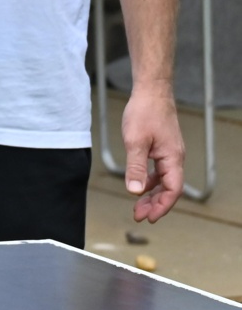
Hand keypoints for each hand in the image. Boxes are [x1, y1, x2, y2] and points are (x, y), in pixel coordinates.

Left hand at [122, 85, 184, 222]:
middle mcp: (174, 158)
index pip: (172, 190)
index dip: (162, 206)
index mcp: (172, 158)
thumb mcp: (135, 142)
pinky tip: (139, 184)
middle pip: (169, 188)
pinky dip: (149, 180)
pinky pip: (158, 170)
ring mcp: (169, 153)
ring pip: (163, 180)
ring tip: (138, 205)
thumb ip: (135, 167)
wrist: (151, 91)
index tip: (149, 218)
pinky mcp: (162, 147)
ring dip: (151, 193)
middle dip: (155, 204)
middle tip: (139, 216)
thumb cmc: (144, 112)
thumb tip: (134, 191)